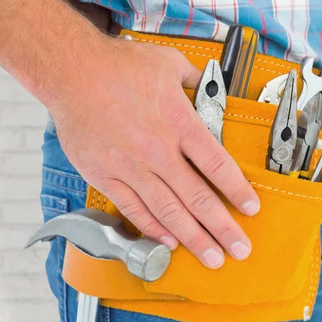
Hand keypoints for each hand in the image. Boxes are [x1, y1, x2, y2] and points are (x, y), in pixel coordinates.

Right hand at [47, 36, 260, 268]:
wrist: (72, 72)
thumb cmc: (117, 66)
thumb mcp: (169, 63)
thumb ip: (195, 80)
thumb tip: (211, 88)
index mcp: (179, 123)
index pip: (218, 167)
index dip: (238, 192)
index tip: (250, 209)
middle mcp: (159, 151)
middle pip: (198, 198)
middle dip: (223, 228)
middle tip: (240, 249)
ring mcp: (131, 167)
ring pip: (169, 212)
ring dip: (194, 238)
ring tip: (212, 258)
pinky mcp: (106, 176)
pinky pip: (134, 209)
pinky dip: (153, 229)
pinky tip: (169, 242)